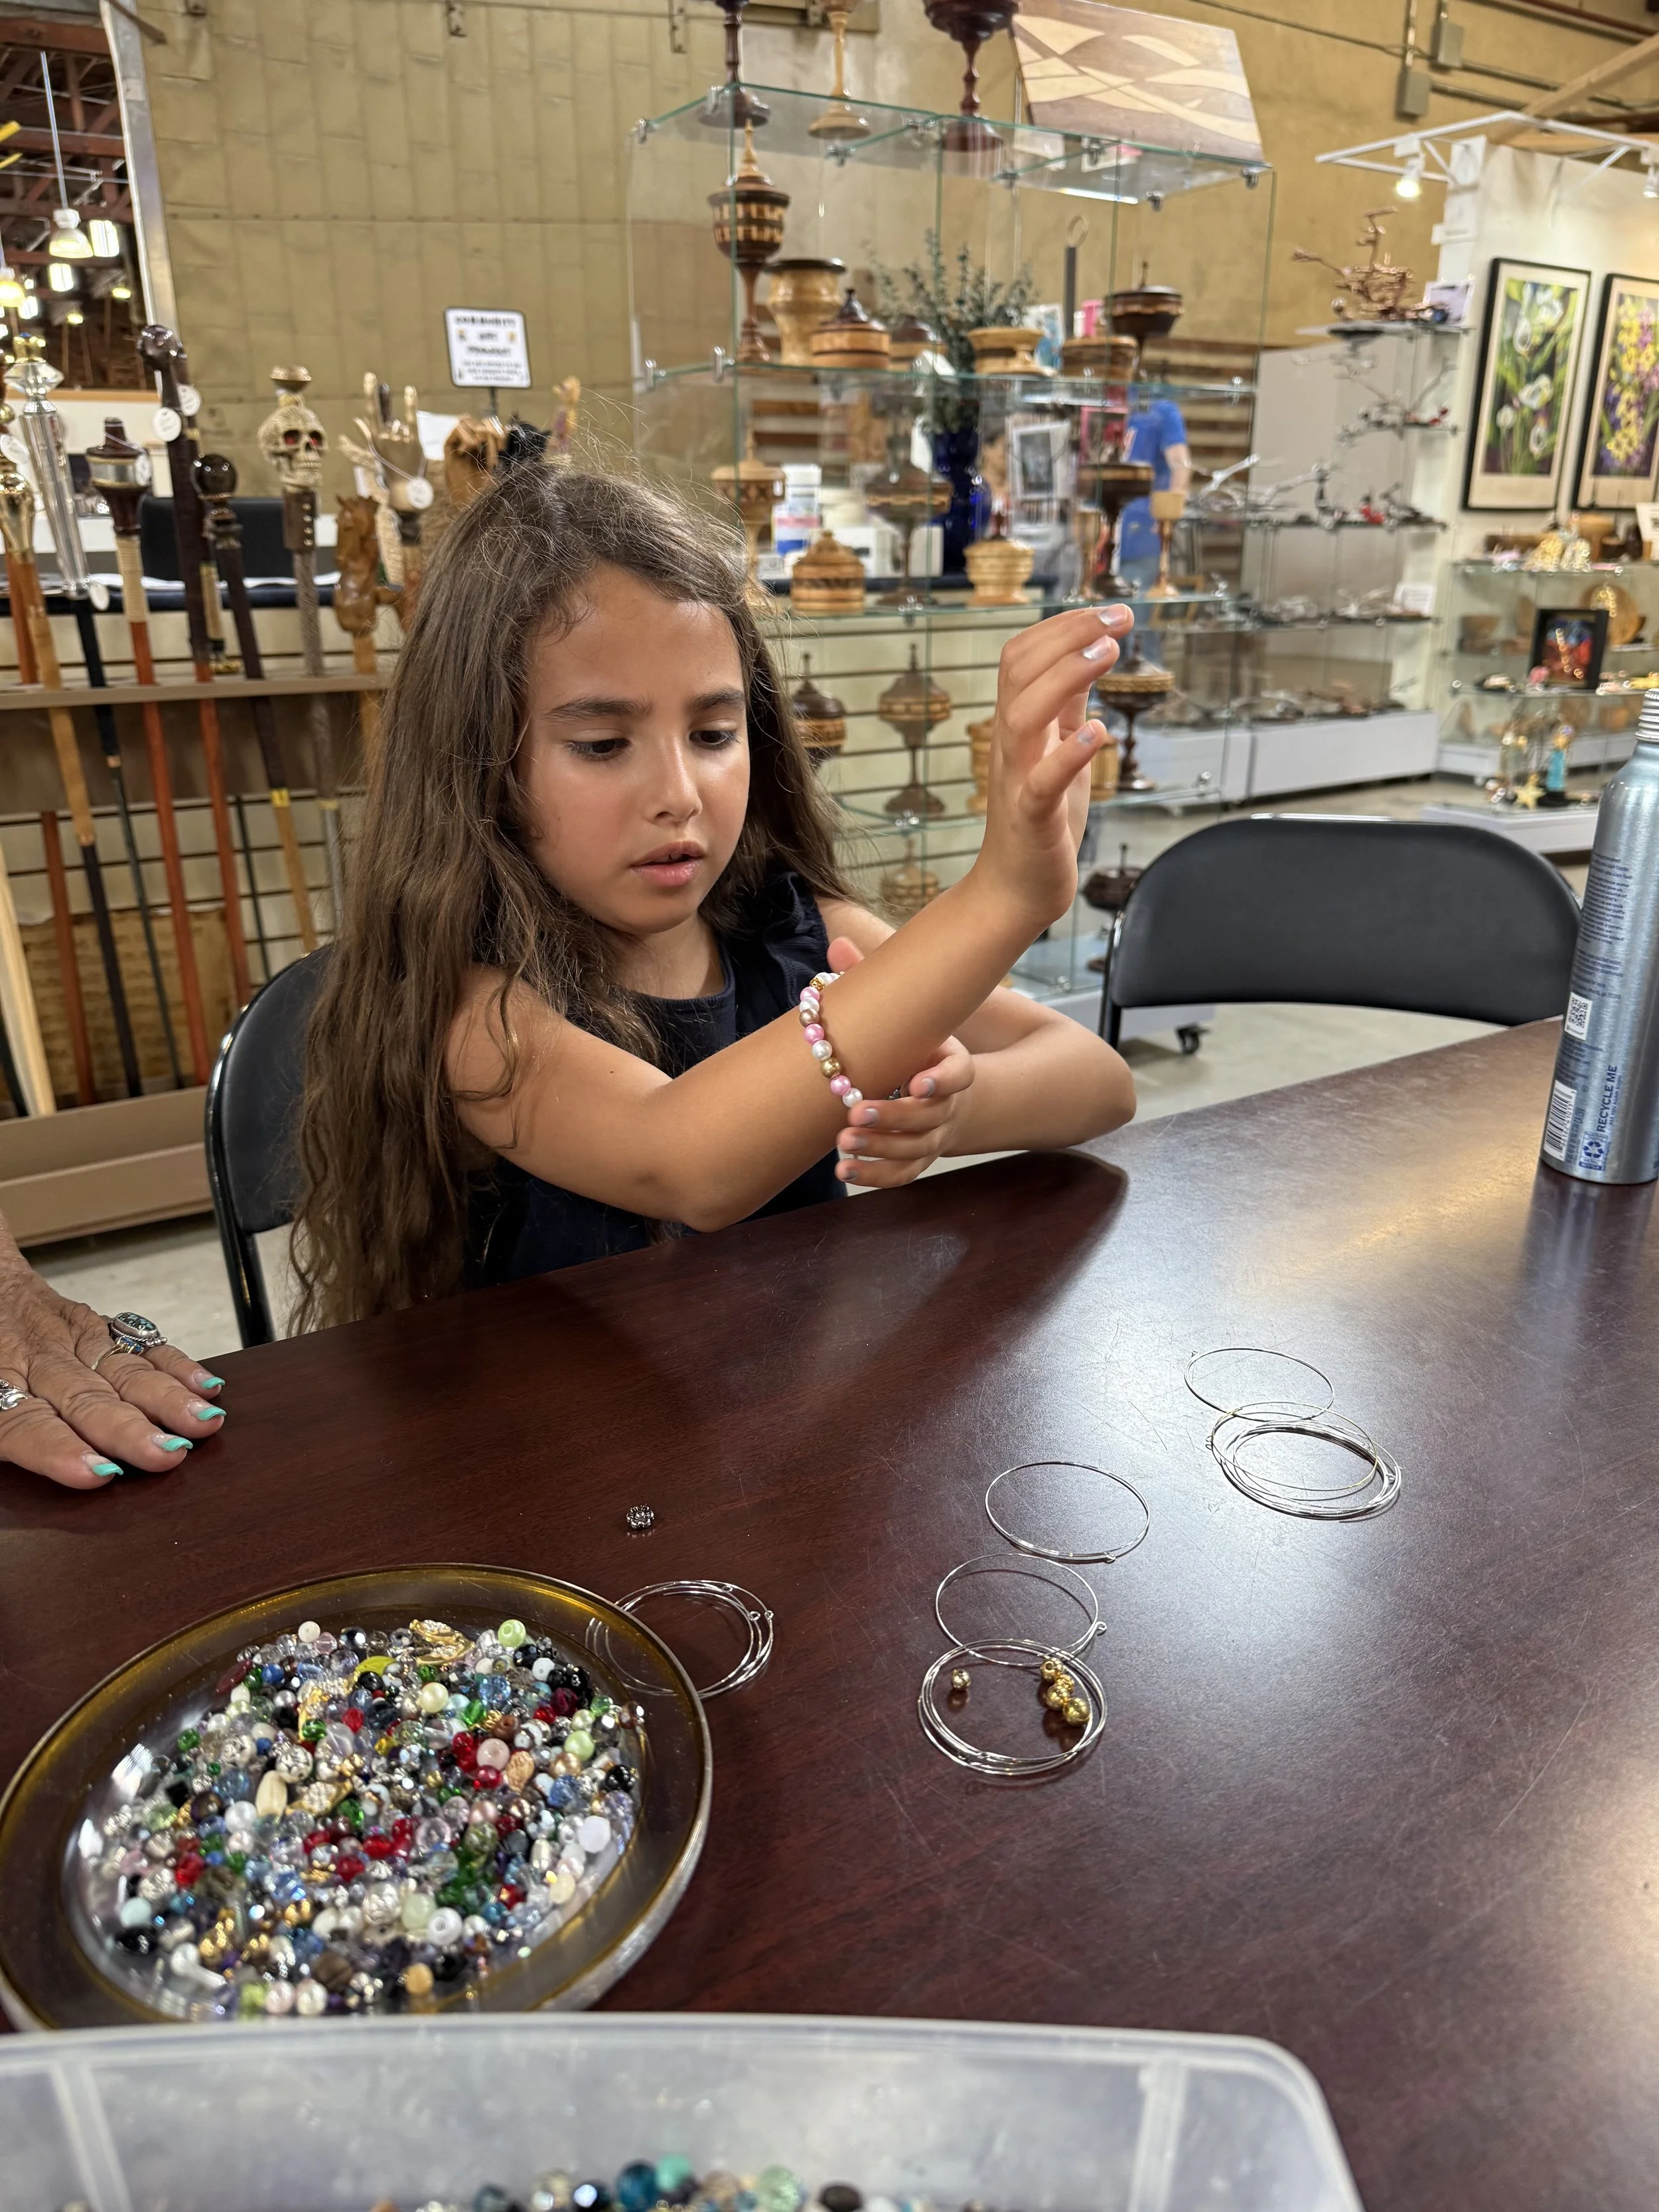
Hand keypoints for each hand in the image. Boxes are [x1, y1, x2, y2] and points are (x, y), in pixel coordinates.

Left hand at [0, 1242, 225, 1489]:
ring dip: (167, 1400)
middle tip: (166, 1453)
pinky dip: (177, 1365)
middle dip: (130, 1429)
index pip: (23, 1423)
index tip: (97, 1472)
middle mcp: (34, 1361)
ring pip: (122, 1371)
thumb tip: (34, 1454)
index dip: (60, 1449)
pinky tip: (207, 1385)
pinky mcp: (95, 1324)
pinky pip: (140, 1343)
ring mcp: (70, 1339)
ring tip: (202, 1422)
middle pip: (85, 1399)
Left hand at [823, 936, 973, 1188]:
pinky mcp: (918, 1155)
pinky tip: (843, 1172)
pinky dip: (876, 1177)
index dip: (941, 1080)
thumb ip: (873, 977)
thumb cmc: (913, 1041)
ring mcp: (935, 1134)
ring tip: (843, 1143)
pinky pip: (903, 1173)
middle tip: (853, 1112)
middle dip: (893, 1116)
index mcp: (950, 1062)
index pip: (959, 1074)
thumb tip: (838, 946)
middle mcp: (947, 1103)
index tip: (917, 1082)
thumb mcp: (904, 1012)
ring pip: (915, 1149)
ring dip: (879, 1149)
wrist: (935, 1084)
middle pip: (930, 1116)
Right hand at [975, 604, 1132, 926]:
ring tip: (1108, 655)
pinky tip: (1096, 734)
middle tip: (1117, 620)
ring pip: (1021, 715)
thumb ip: (1067, 706)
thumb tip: (1087, 653)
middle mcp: (1010, 745)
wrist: (1015, 891)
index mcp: (1018, 726)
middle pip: (1018, 671)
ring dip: (1064, 678)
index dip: (1063, 626)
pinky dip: (1067, 755)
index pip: (1022, 656)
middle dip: (1068, 636)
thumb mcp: (1059, 750)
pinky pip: (1039, 783)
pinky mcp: (1030, 819)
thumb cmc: (1041, 821)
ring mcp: (1017, 780)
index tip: (1111, 612)